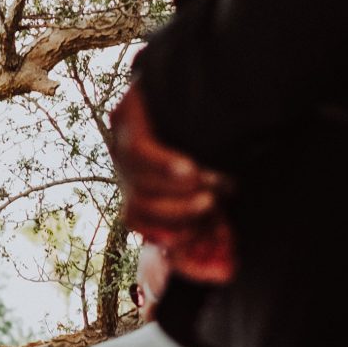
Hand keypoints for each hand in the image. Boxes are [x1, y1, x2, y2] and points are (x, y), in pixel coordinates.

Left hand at [108, 86, 234, 285]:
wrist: (218, 73)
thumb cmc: (221, 140)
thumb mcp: (217, 189)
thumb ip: (217, 226)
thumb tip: (226, 273)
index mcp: (141, 186)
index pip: (140, 220)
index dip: (164, 234)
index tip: (196, 239)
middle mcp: (125, 167)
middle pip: (134, 206)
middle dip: (175, 214)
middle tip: (212, 206)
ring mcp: (121, 139)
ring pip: (137, 182)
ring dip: (175, 191)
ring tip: (211, 186)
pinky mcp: (127, 113)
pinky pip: (139, 151)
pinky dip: (166, 165)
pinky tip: (191, 170)